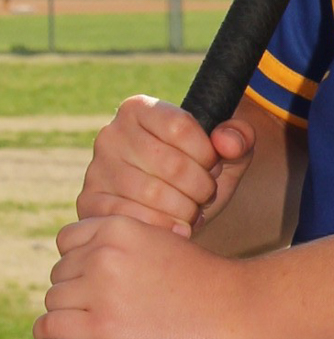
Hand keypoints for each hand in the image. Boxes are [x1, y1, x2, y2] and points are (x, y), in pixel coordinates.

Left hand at [36, 214, 260, 338]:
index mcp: (120, 227)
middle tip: (110, 312)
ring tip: (105, 330)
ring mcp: (99, 290)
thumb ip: (127, 252)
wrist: (241, 311)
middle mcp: (103, 253)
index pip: (67, 241)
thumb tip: (91, 278)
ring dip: (70, 318)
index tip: (98, 283)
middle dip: (78, 293)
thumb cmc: (208, 285)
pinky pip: (49, 330)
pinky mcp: (99, 329)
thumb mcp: (163, 245)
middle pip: (59, 274)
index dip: (80, 263)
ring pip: (54, 302)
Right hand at [76, 98, 257, 235]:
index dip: (207, 154)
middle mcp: (111, 134)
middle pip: (170, 164)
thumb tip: (227, 142)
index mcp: (139, 110)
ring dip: (185, 210)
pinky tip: (177, 228)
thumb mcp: (226, 154)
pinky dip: (163, 228)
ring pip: (152, 194)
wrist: (170, 211)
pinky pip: (131, 218)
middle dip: (201, 187)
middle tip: (206, 196)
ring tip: (192, 211)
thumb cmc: (198, 175)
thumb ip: (239, 138)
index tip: (212, 166)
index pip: (180, 126)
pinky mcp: (89, 202)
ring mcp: (96, 169)